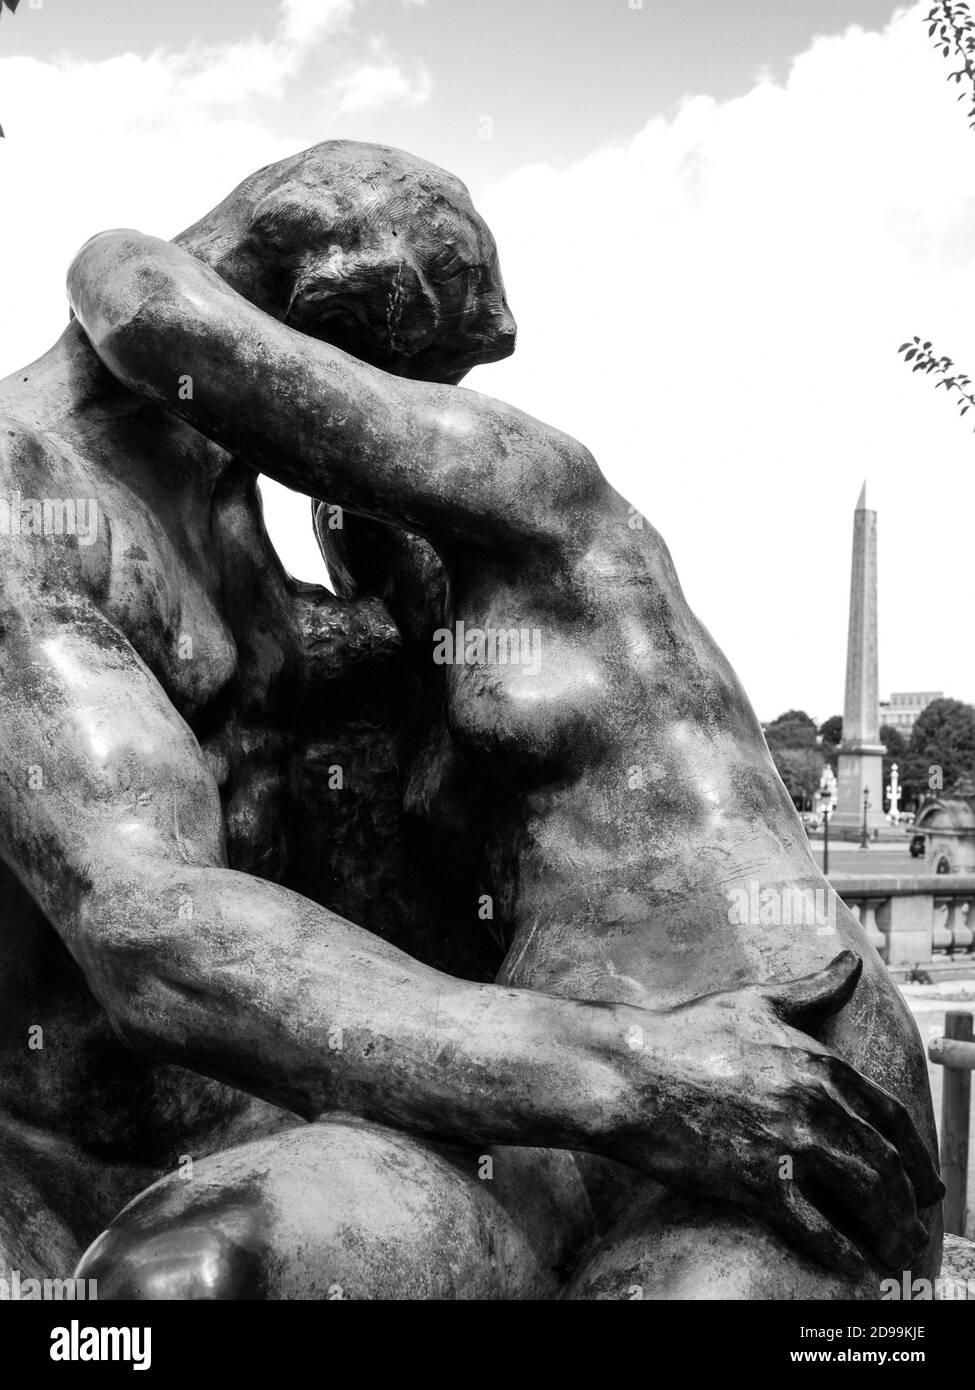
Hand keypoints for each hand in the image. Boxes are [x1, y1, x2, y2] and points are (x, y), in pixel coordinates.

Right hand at [603, 951, 942, 1275]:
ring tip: (894, 1249)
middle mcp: (814, 1103)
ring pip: (864, 1197)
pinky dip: (844, 1254)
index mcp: (819, 1062)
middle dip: (908, 1201)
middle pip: (886, 1164)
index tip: (922, 1178)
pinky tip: (856, 1267)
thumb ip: (812, 989)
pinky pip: (817, 1229)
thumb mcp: (756, 1001)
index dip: (915, 1155)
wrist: (629, 1070)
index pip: (891, 1117)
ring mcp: (788, 1143)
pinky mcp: (757, 1181)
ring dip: (889, 1230)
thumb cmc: (686, 1032)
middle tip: (914, 1222)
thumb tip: (852, 964)